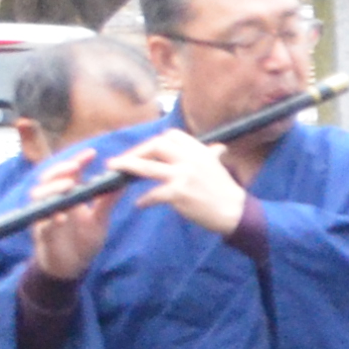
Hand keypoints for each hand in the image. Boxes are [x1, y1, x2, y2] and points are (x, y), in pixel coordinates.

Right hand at [23, 161, 114, 281]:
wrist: (72, 266)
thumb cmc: (83, 239)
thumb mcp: (99, 218)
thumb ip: (107, 201)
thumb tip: (122, 182)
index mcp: (67, 195)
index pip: (68, 172)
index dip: (77, 161)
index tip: (92, 154)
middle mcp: (53, 202)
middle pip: (48, 179)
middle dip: (60, 171)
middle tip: (76, 167)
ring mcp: (45, 217)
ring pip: (38, 198)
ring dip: (53, 190)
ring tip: (69, 186)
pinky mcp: (42, 235)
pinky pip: (42, 225)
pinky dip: (51, 219)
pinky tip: (62, 216)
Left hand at [118, 128, 245, 238]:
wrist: (235, 212)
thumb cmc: (226, 191)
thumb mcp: (219, 167)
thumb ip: (212, 155)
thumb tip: (218, 148)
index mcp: (199, 150)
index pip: (171, 136)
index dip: (154, 142)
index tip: (143, 151)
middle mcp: (191, 159)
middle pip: (156, 146)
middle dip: (136, 152)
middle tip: (123, 161)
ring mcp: (184, 176)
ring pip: (148, 167)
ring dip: (127, 167)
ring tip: (113, 169)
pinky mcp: (179, 194)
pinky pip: (153, 194)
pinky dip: (144, 200)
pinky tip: (140, 204)